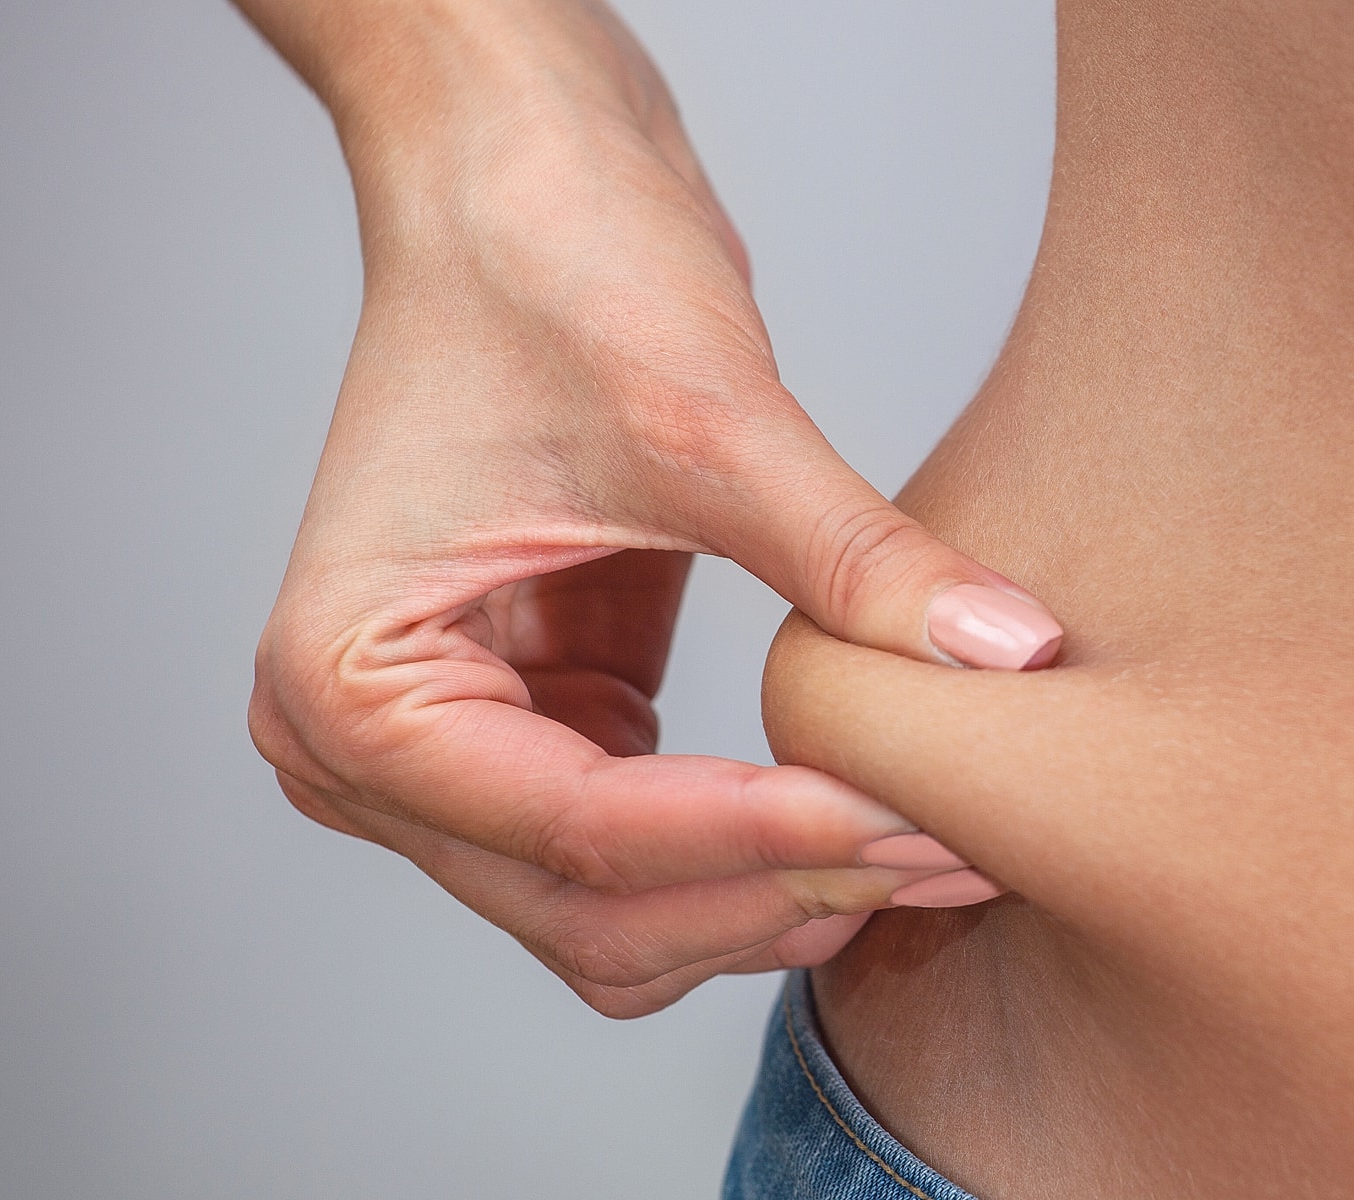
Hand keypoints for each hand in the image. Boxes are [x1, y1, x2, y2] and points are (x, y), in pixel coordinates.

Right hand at [242, 0, 1058, 1016]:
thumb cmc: (546, 261)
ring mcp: (453, 750)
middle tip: (948, 848)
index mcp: (347, 684)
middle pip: (593, 910)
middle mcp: (368, 749)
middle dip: (776, 891)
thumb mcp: (709, 419)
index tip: (909, 818)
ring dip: (768, 900)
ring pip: (619, 915)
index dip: (757, 842)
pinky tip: (871, 807)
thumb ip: (855, 560)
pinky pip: (650, 851)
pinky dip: (755, 852)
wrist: (521, 174)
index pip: (580, 831)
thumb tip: (1005, 655)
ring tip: (927, 843)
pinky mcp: (540, 722)